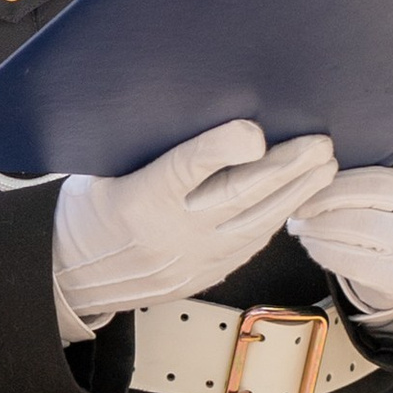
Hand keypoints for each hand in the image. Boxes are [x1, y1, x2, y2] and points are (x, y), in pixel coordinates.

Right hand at [53, 121, 337, 340]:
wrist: (68, 277)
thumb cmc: (87, 212)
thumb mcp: (104, 170)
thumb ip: (153, 150)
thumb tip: (203, 116)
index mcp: (137, 198)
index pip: (186, 168)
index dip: (222, 148)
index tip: (255, 131)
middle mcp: (168, 233)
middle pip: (237, 198)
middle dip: (285, 169)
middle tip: (319, 144)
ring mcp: (188, 260)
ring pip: (254, 226)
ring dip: (294, 195)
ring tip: (324, 169)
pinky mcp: (200, 276)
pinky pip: (247, 248)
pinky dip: (274, 221)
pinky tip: (295, 200)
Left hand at [287, 124, 392, 332]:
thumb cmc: (384, 209)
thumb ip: (384, 149)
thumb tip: (327, 138)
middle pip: (376, 188)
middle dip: (328, 193)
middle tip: (300, 197)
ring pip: (359, 225)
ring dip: (318, 223)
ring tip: (300, 218)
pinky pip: (353, 259)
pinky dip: (323, 249)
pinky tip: (311, 241)